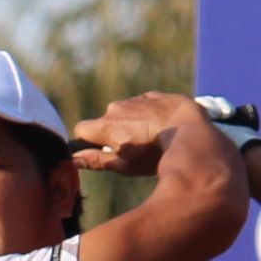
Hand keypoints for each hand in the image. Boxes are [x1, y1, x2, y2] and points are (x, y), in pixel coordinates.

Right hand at [69, 92, 219, 178]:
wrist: (188, 130)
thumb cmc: (153, 154)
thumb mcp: (124, 165)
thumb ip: (95, 161)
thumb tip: (73, 161)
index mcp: (105, 126)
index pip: (81, 130)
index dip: (88, 142)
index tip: (101, 151)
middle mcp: (114, 108)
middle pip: (105, 122)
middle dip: (114, 134)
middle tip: (134, 149)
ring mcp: (134, 99)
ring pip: (124, 112)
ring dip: (132, 124)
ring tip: (151, 138)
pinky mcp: (152, 95)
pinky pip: (143, 104)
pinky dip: (148, 115)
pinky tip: (162, 126)